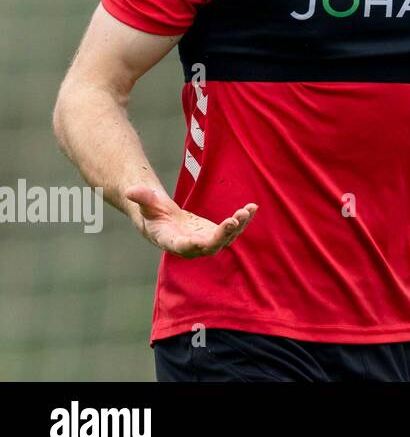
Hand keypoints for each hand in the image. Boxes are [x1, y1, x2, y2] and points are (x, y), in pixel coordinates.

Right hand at [125, 185, 257, 257]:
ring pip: (226, 238)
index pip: (182, 246)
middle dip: (223, 234)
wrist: (164, 220)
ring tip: (247, 210)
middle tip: (234, 219)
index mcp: (171, 241)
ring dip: (238, 226)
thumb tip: (130, 190)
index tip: (202, 240)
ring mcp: (205, 241)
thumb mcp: (147, 204)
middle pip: (210, 245)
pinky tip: (253, 207)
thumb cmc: (152, 213)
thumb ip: (142, 198)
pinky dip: (243, 219)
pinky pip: (232, 229)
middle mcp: (191, 246)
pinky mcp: (216, 234)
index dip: (192, 244)